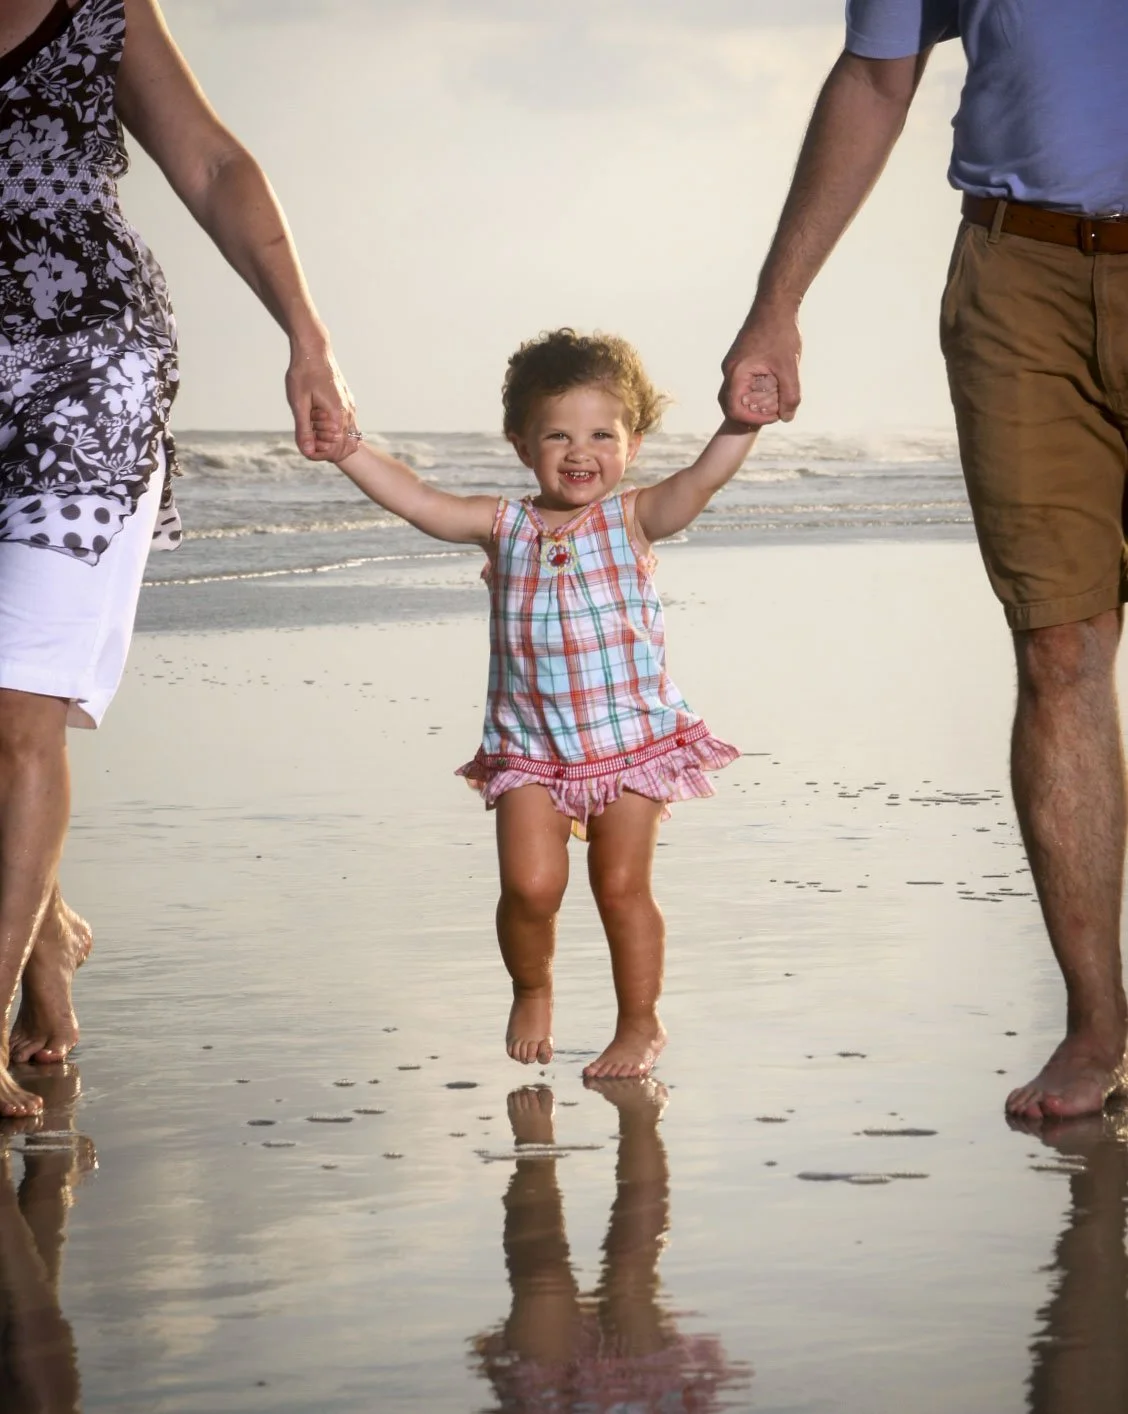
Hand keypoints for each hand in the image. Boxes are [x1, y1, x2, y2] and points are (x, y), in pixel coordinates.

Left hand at [286, 342, 356, 461]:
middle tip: (308, 439)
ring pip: (350, 439)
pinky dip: (336, 432)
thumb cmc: (304, 374)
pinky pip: (348, 427)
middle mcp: (349, 414)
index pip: (335, 450)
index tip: (303, 445)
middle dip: (326, 450)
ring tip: (314, 431)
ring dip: (333, 443)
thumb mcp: (299, 403)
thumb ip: (304, 429)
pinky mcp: (348, 403)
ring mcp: (351, 408)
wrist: (314, 350)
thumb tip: (307, 451)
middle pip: (345, 448)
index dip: (317, 453)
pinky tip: (319, 422)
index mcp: (338, 416)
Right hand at [719, 307, 801, 424]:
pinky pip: (743, 384)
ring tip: (778, 395)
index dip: (755, 419)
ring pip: (738, 395)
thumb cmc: (780, 332)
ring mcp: (734, 366)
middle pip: (731, 406)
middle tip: (776, 410)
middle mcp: (730, 371)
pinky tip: (775, 383)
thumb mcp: (789, 367)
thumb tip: (787, 418)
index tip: (776, 414)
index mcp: (736, 373)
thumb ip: (790, 395)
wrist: (776, 304)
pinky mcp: (741, 361)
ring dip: (756, 402)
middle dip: (753, 413)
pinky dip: (757, 390)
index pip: (734, 409)